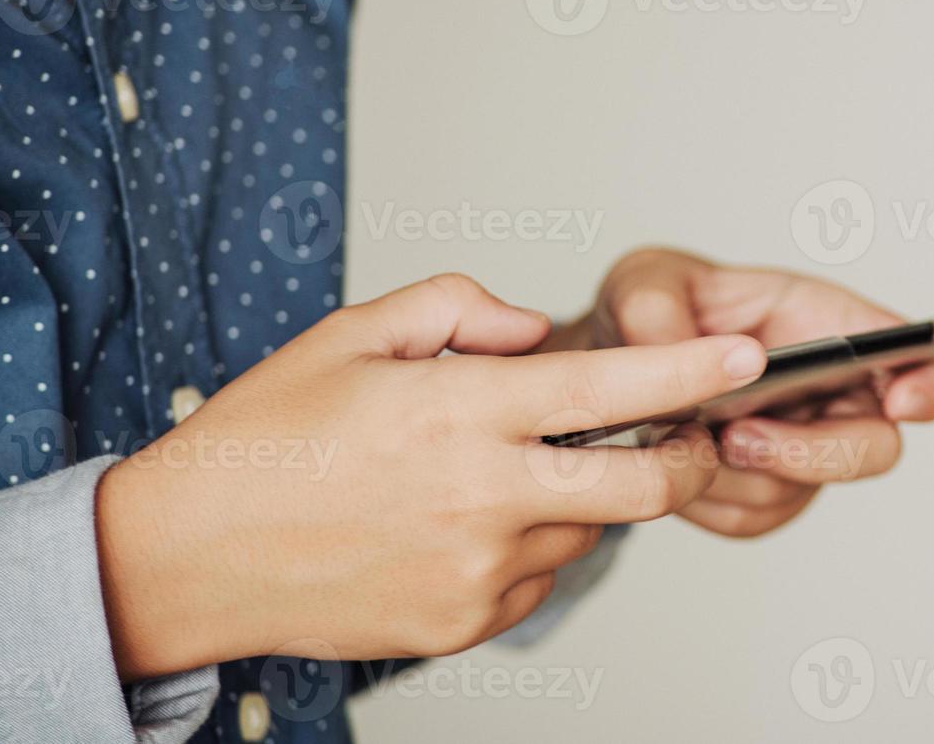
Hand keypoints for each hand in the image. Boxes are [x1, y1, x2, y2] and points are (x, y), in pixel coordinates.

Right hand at [95, 274, 765, 679]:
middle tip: (682, 434)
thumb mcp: (352, 331)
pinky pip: (538, 579)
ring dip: (582, 495)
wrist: (189, 556)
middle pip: (644, 487)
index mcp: (458, 412)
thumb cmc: (265, 435)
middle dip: (684, 456)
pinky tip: (465, 522)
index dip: (692, 372)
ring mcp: (476, 573)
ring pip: (588, 530)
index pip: (610, 388)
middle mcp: (482, 498)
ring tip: (505, 469)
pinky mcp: (461, 624)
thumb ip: (460, 308)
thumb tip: (535, 331)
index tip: (745, 358)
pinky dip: (532, 544)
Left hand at [550, 249, 933, 537]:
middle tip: (738, 436)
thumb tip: (681, 361)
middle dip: (812, 453)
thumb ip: (655, 308)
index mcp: (825, 325)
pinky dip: (705, 500)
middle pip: (875, 447)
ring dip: (737, 476)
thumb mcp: (644, 282)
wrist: (614, 365)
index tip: (903, 403)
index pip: (917, 356)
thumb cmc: (655, 307)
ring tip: (681, 437)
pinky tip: (671, 460)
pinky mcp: (760, 490)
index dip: (929, 384)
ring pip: (799, 491)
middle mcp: (829, 393)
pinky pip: (750, 518)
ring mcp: (799, 447)